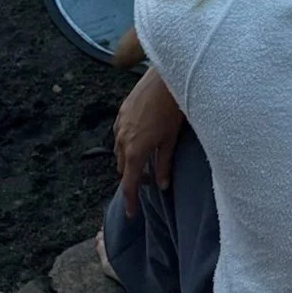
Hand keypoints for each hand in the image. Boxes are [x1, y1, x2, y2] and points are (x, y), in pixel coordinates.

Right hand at [114, 67, 184, 218]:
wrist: (165, 79)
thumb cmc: (172, 109)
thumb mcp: (170, 140)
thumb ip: (164, 164)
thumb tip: (162, 185)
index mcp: (135, 151)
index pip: (129, 184)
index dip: (130, 201)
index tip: (132, 213)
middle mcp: (122, 141)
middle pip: (122, 169)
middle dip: (132, 177)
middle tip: (148, 179)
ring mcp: (119, 125)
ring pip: (119, 152)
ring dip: (129, 160)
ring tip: (146, 158)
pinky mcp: (121, 112)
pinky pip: (119, 135)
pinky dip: (127, 143)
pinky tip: (140, 138)